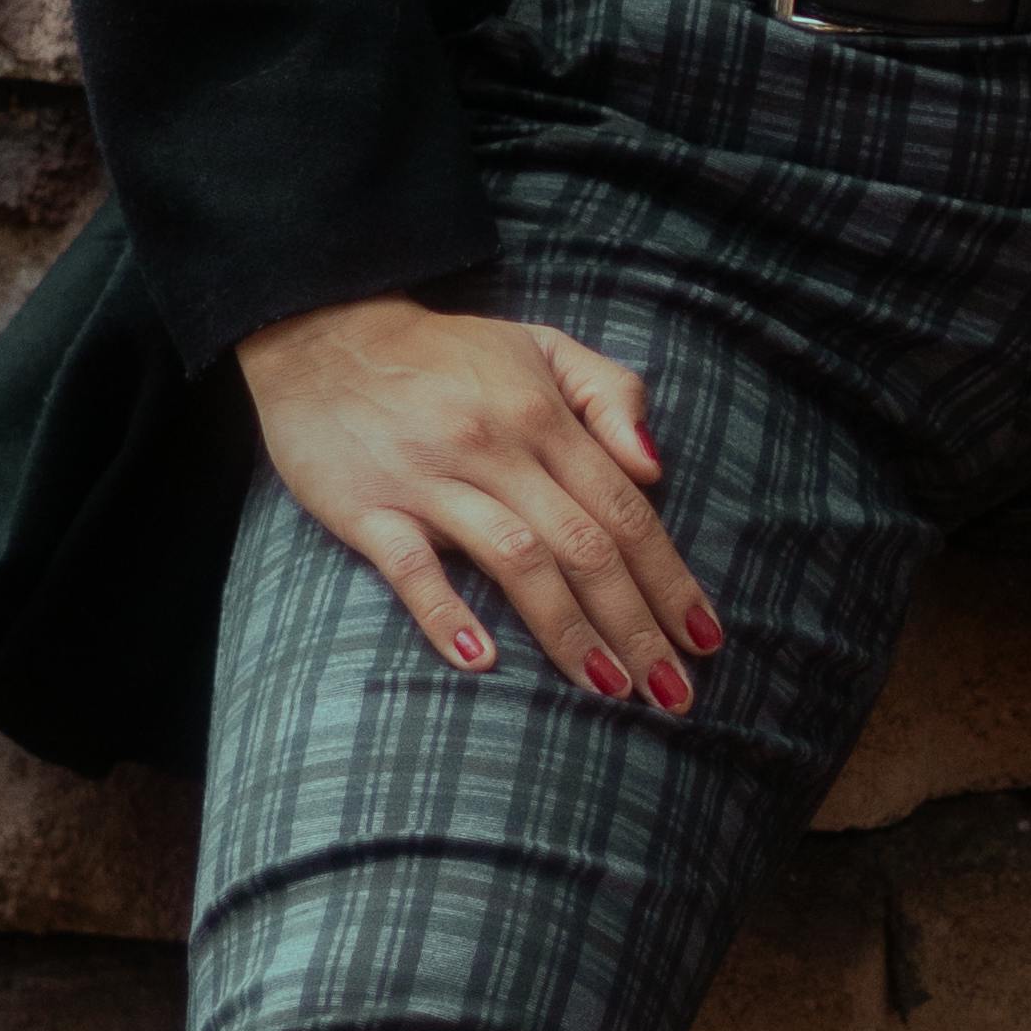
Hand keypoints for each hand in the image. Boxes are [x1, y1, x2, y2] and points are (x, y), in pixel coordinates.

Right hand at [234, 295, 721, 708]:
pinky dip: (446, 612)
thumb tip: (656, 466)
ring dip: (567, 631)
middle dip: (637, 624)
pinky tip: (480, 659)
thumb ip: (610, 395)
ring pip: (516, 560)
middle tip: (674, 692)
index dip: (669, 578)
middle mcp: (496, 448)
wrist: (325, 337)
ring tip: (609, 689)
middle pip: (585, 546)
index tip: (706, 638)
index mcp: (544, 416)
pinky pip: (411, 566)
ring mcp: (430, 480)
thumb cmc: (447, 355)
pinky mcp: (367, 508)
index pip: (625, 509)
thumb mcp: (541, 347)